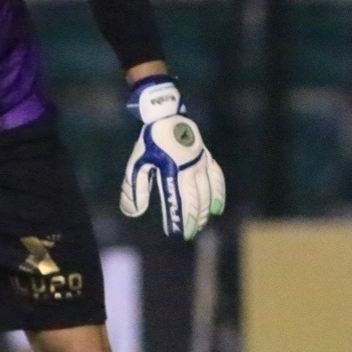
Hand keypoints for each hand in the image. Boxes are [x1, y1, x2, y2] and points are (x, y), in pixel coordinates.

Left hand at [118, 76, 225, 239]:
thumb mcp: (137, 164)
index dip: (178, 220)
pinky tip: (216, 209)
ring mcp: (200, 164)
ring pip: (207, 193)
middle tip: (189, 234)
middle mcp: (189, 169)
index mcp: (172, 171)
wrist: (167, 117)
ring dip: (204, 211)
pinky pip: (216, 179)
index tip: (176, 234)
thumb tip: (133, 213)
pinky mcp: (206, 159)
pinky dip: (217, 195)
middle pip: (195, 201)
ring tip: (201, 225)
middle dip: (193, 219)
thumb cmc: (149, 142)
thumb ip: (135, 189)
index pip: (177, 202)